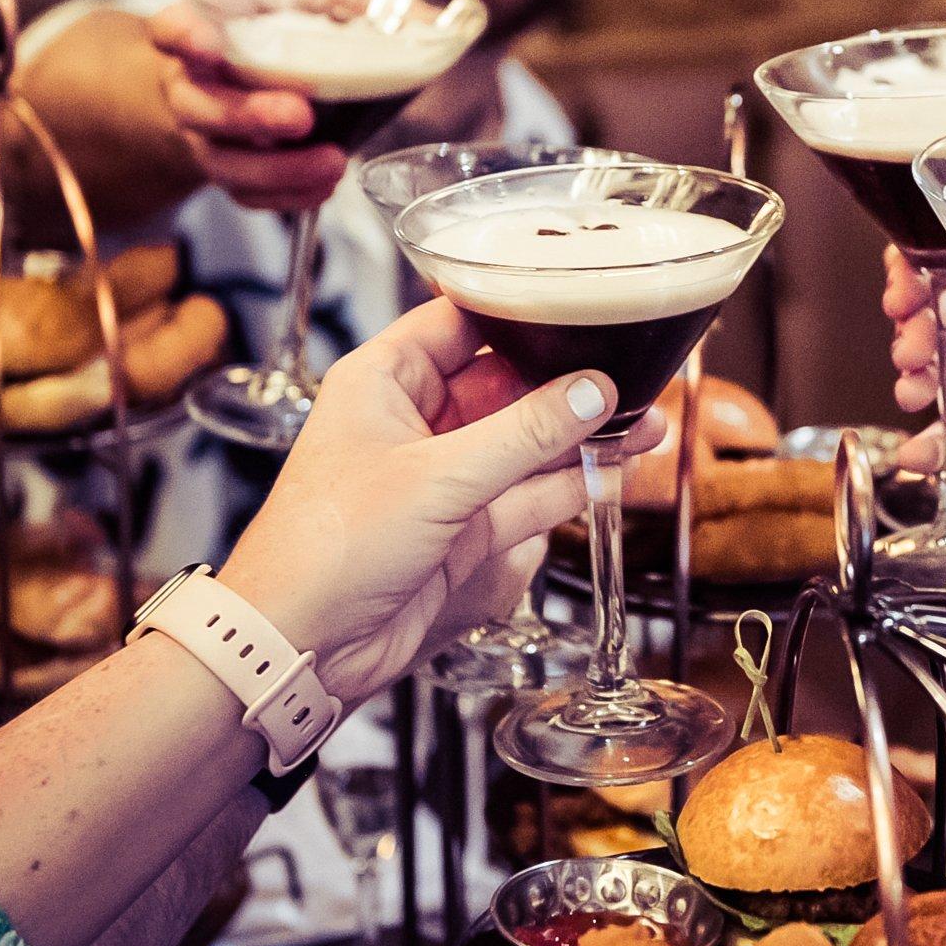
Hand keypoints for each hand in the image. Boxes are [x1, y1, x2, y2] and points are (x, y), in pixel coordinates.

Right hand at [146, 2, 352, 211]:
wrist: (215, 90)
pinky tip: (325, 185)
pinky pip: (247, 195)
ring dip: (280, 169)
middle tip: (300, 114)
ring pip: (224, 163)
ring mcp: (202, 139)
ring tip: (332, 161)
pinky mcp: (224, 173)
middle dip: (251, 115)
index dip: (184, 37)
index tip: (208, 43)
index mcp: (192, 40)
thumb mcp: (268, 9)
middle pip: (200, 109)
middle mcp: (188, 90)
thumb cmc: (249, 43)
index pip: (170, 30)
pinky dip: (289, 195)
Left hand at [220, 298, 662, 700]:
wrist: (300, 646)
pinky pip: (528, 494)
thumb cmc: (326, 549)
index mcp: (383, 381)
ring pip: (525, 442)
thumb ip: (524, 433)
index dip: (520, 308)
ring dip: (580, 435)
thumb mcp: (437, 477)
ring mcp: (441, 477)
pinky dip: (571, 483)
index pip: (461, 319)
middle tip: (631, 369)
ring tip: (645, 420)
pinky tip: (615, 470)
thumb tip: (591, 390)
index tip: (580, 299)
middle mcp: (414, 421)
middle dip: (568, 379)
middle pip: (506, 381)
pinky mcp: (463, 529)